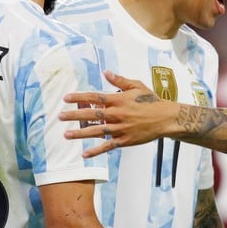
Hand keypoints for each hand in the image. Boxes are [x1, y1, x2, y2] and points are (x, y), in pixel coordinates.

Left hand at [60, 70, 175, 156]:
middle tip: (60, 116)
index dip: (79, 98)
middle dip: (74, 115)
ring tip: (66, 135)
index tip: (66, 98)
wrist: (166, 118)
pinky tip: (84, 154)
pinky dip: (96, 151)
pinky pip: (108, 146)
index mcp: (118, 100)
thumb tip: (106, 72)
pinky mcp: (125, 140)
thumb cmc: (151, 100)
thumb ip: (120, 81)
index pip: (95, 98)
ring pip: (97, 131)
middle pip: (92, 114)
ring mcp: (120, 129)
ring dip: (80, 133)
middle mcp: (117, 114)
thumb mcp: (137, 86)